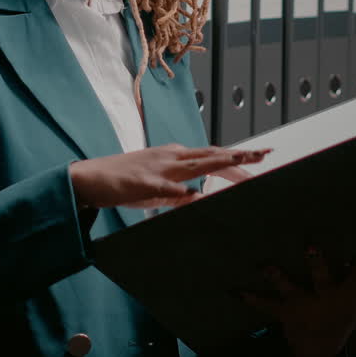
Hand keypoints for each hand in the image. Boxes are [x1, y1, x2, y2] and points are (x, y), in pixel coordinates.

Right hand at [69, 144, 270, 208]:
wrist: (91, 178)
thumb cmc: (127, 182)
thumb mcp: (160, 188)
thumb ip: (182, 194)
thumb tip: (201, 201)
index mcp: (176, 157)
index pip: (213, 156)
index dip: (237, 156)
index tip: (261, 156)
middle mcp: (171, 157)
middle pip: (211, 155)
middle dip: (238, 155)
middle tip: (264, 155)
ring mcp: (158, 168)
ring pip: (195, 164)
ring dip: (219, 162)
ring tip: (241, 160)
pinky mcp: (144, 182)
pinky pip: (165, 188)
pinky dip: (179, 191)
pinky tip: (193, 194)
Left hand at [241, 245, 355, 356]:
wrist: (323, 347)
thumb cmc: (347, 318)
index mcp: (348, 293)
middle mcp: (326, 297)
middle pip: (324, 279)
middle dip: (317, 264)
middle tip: (311, 246)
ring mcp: (305, 304)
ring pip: (292, 289)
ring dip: (279, 277)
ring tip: (266, 264)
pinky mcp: (286, 311)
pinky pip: (266, 305)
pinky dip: (251, 297)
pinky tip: (235, 290)